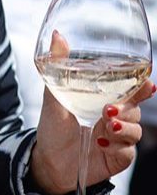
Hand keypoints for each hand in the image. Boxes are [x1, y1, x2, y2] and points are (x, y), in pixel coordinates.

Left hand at [30, 31, 155, 194]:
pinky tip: (101, 143)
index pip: (129, 88)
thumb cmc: (53, 124)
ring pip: (135, 128)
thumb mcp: (52, 93)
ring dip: (123, 125)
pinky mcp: (118, 156)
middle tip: (112, 106)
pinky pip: (129, 150)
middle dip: (132, 104)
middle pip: (137, 106)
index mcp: (104, 98)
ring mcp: (118, 137)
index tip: (147, 81)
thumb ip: (58, 65)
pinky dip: (118, 145)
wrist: (48, 159)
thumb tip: (57, 35)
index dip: (141, 84)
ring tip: (106, 122)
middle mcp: (115, 116)